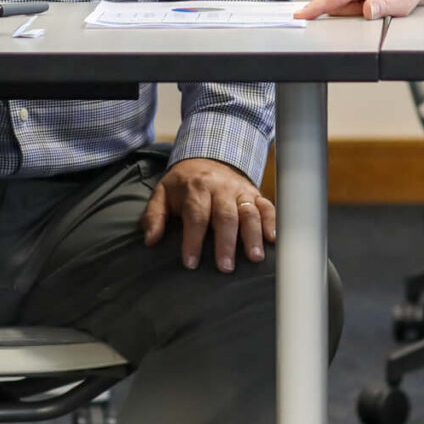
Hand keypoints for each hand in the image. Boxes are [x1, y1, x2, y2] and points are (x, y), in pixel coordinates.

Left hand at [143, 156, 275, 271]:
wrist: (208, 156)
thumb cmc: (183, 183)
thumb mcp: (162, 193)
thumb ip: (154, 215)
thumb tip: (150, 240)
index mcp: (196, 188)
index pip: (196, 216)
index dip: (193, 240)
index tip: (190, 263)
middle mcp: (221, 188)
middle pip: (225, 216)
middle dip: (226, 243)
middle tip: (225, 267)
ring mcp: (240, 190)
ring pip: (249, 212)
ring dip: (253, 235)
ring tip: (254, 258)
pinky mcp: (255, 193)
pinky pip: (267, 206)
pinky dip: (272, 222)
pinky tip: (273, 240)